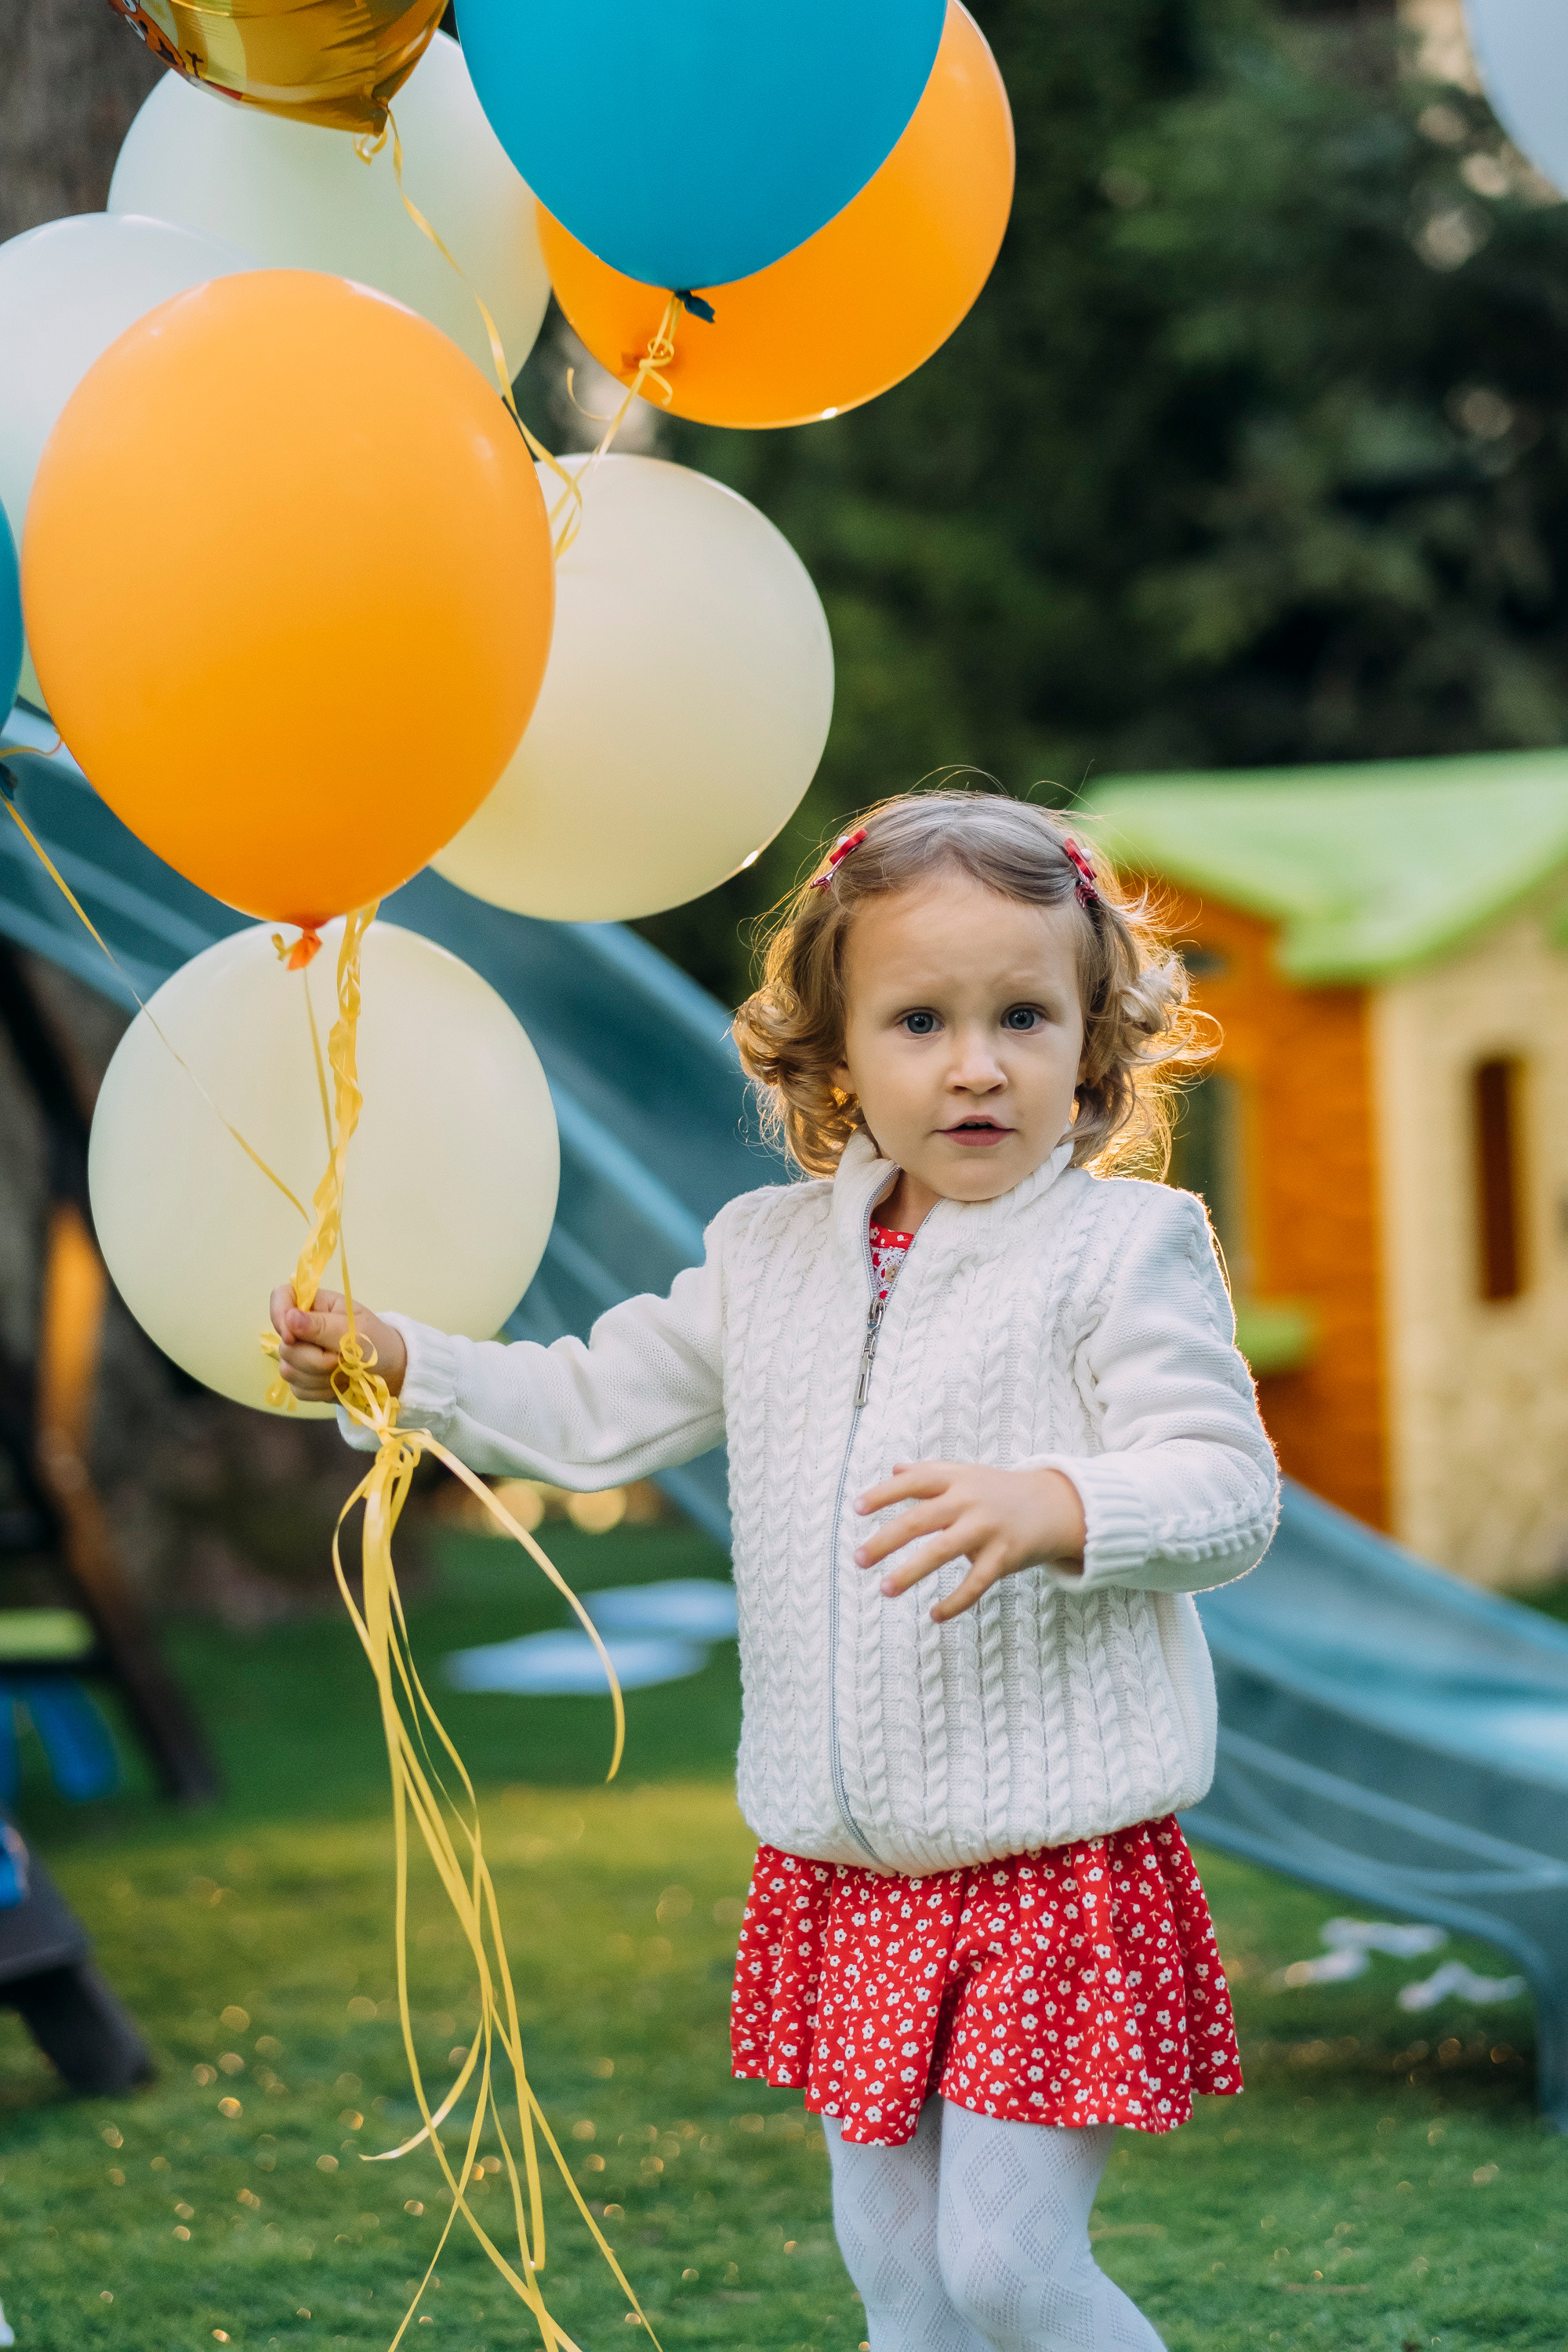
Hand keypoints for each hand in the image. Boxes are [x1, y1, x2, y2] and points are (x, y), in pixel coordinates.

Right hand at [267, 1285, 407, 1406]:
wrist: (390, 1371)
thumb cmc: (377, 1342)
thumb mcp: (355, 1330)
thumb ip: (322, 1325)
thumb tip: (290, 1318)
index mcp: (315, 1305)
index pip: (281, 1296)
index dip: (280, 1316)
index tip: (293, 1338)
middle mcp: (302, 1328)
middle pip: (285, 1345)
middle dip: (314, 1359)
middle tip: (342, 1358)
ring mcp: (300, 1354)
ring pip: (288, 1370)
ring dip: (320, 1377)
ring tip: (344, 1371)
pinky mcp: (302, 1378)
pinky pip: (297, 1389)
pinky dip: (319, 1391)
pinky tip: (336, 1383)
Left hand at [852, 1460, 1086, 1622]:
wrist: (1055, 1504)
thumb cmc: (998, 1491)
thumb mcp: (966, 1474)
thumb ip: (929, 1473)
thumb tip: (893, 1470)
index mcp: (955, 1478)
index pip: (913, 1482)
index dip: (883, 1494)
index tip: (856, 1509)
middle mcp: (968, 1500)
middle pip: (919, 1519)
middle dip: (885, 1539)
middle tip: (858, 1559)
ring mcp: (987, 1528)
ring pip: (941, 1551)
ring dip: (910, 1572)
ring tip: (885, 1589)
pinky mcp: (1004, 1556)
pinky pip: (975, 1583)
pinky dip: (955, 1602)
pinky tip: (934, 1615)